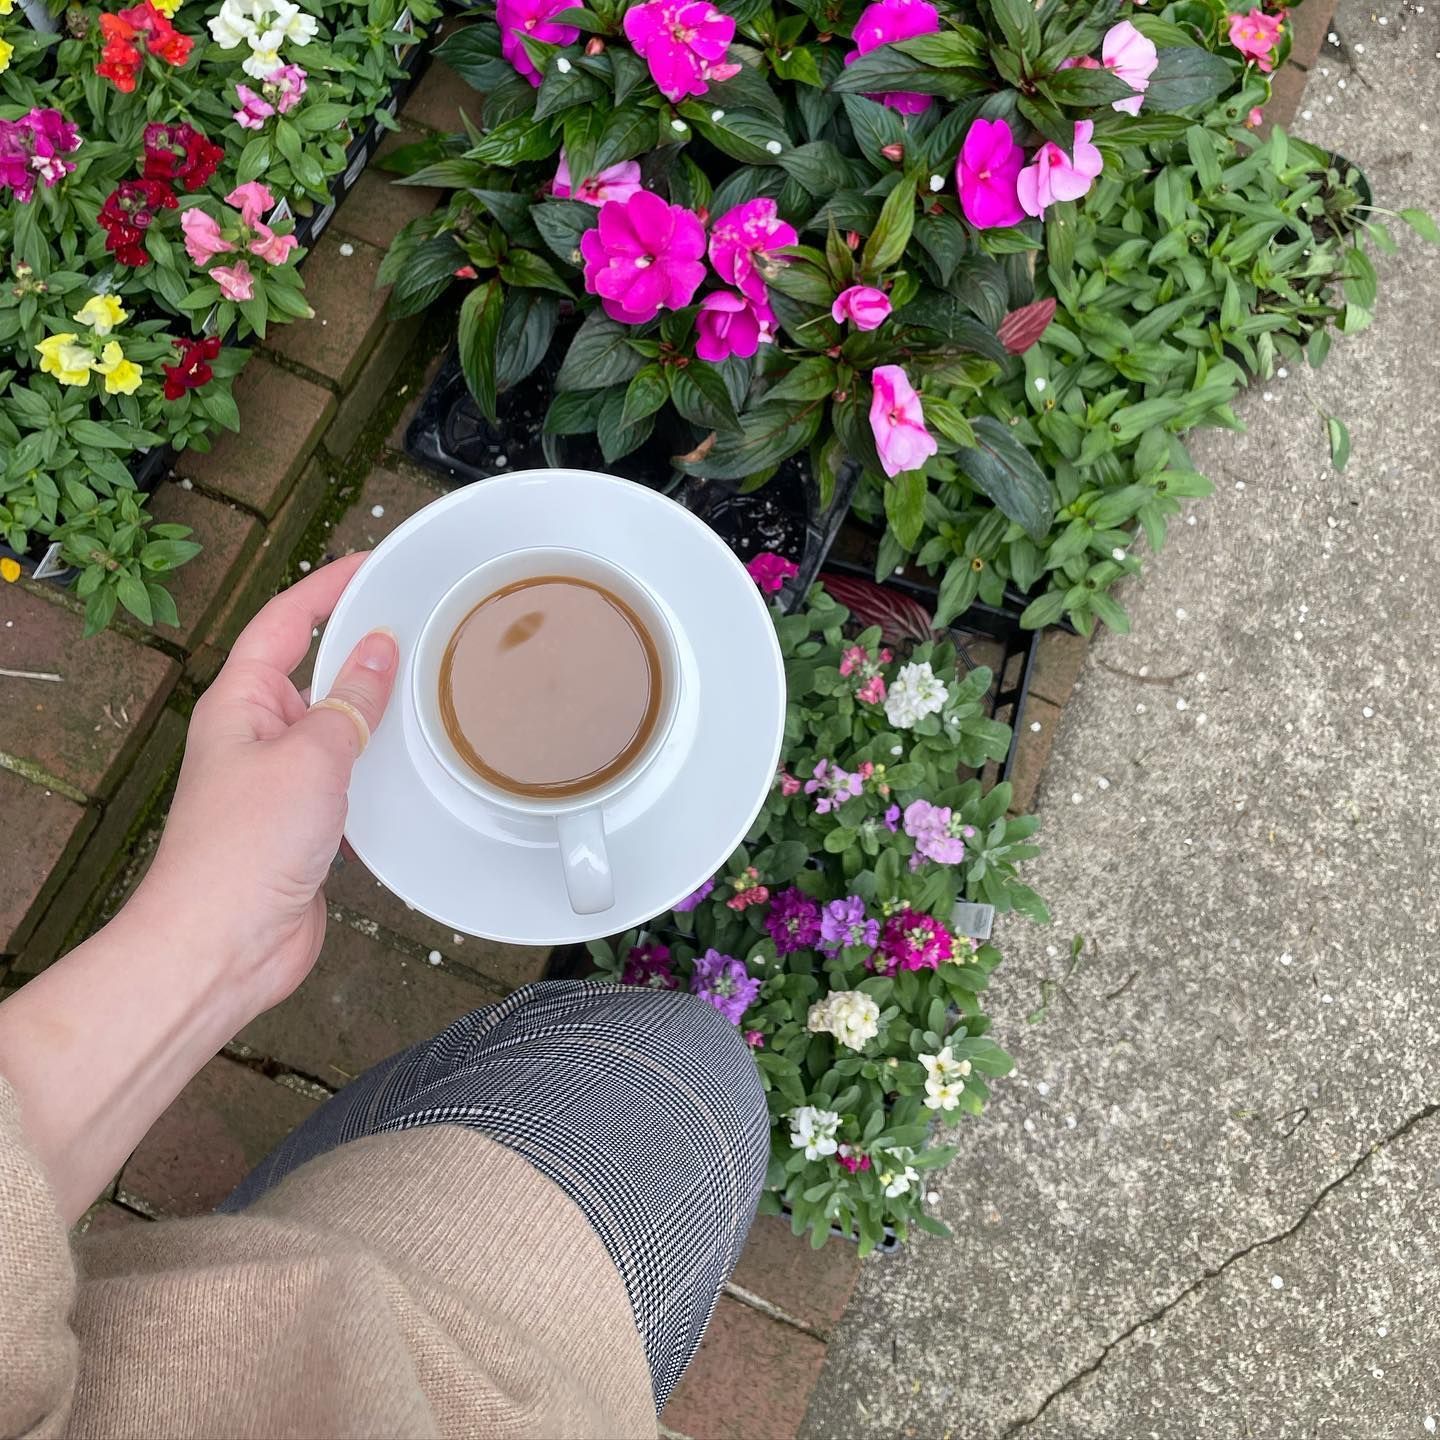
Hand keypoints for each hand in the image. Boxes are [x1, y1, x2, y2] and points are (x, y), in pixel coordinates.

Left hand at [138, 553, 397, 1015]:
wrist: (224, 944)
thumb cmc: (244, 847)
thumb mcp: (311, 755)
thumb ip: (350, 700)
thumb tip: (379, 648)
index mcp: (240, 702)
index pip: (285, 622)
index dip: (327, 587)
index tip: (373, 563)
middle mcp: (256, 735)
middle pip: (313, 670)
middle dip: (360, 645)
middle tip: (418, 620)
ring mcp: (280, 781)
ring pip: (335, 725)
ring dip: (375, 708)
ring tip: (430, 683)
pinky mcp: (305, 824)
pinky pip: (349, 775)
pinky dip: (380, 763)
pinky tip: (417, 761)